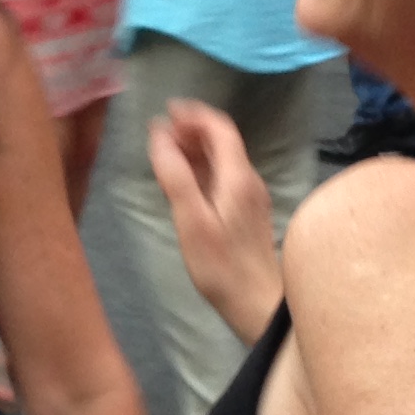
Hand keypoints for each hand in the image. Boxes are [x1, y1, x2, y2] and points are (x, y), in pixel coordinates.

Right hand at [148, 100, 281, 341]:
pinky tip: (184, 181)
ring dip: (195, 149)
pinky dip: (202, 168)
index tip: (166, 111)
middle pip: (222, 141)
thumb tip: (158, 135)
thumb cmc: (221, 266)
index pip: (219, 128)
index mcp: (237, 176)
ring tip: (166, 152)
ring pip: (223, 159)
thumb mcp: (190, 220)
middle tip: (160, 132)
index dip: (194, 114)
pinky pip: (223, 177)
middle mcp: (248, 180)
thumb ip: (175, 175)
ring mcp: (250, 196)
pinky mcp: (247, 212)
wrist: (257, 303)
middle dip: (191, 130)